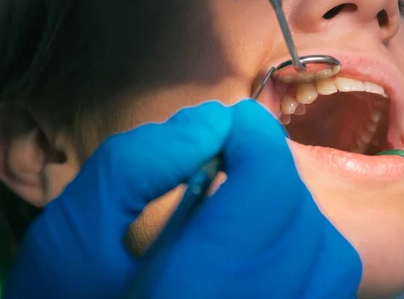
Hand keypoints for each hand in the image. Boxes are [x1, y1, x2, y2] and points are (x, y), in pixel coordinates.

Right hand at [2, 101, 360, 298]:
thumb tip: (215, 121)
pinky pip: (326, 285)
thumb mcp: (76, 227)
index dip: (256, 136)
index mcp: (199, 286)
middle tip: (232, 158)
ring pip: (327, 254)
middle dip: (270, 170)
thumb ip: (139, 163)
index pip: (268, 188)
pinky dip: (308, 250)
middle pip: (300, 217)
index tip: (232, 121)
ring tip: (247, 201)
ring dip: (293, 209)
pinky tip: (264, 242)